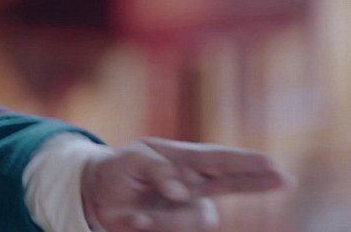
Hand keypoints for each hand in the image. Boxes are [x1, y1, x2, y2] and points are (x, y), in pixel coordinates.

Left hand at [81, 137, 293, 231]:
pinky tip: (136, 221)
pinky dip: (153, 227)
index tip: (272, 163)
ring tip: (135, 216)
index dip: (244, 162)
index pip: (217, 159)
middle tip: (284, 178)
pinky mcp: (180, 228)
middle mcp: (195, 184)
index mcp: (183, 159)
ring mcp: (191, 209)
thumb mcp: (129, 159)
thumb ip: (155, 168)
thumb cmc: (119, 171)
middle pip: (232, 182)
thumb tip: (182, 189)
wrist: (99, 198)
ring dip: (163, 220)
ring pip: (198, 220)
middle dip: (257, 180)